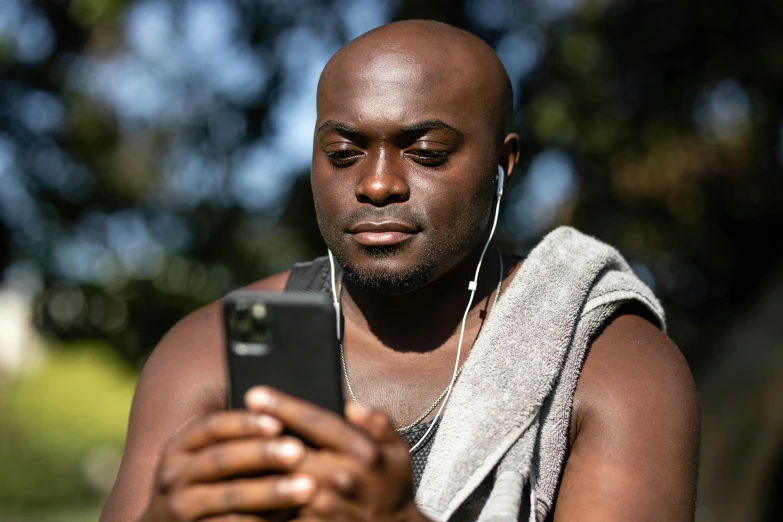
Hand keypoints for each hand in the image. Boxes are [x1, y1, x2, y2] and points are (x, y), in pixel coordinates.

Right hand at [143, 410, 317, 521]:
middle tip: (300, 452)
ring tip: (307, 487)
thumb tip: (290, 424)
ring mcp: (179, 507)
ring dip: (271, 491)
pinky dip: (260, 520)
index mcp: (180, 446)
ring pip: (229, 497)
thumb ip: (240, 443)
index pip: (212, 427)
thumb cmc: (205, 484)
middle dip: (262, 454)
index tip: (278, 423)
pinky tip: (287, 516)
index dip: (245, 423)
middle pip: (221, 459)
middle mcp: (173, 475)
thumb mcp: (208, 457)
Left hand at [246, 387, 430, 521]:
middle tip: (232, 416)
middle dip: (259, 433)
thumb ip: (379, 424)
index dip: (283, 406)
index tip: (255, 393)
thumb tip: (353, 405)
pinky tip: (241, 485)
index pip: (317, 422)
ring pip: (278, 481)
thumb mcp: (399, 452)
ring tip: (227, 448)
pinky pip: (278, 511)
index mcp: (363, 453)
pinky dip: (259, 497)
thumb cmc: (392, 489)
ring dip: (254, 465)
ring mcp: (325, 507)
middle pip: (289, 451)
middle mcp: (342, 478)